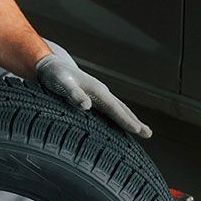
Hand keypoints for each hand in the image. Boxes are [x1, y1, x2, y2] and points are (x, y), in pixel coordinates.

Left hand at [35, 53, 152, 138]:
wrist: (51, 66)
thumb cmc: (55, 75)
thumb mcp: (61, 84)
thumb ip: (73, 94)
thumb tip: (87, 106)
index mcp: (97, 90)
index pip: (115, 108)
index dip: (126, 120)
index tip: (138, 131)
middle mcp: (101, 92)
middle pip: (122, 109)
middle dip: (134, 121)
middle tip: (148, 134)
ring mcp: (98, 94)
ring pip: (118, 108)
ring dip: (130, 119)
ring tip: (141, 130)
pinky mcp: (93, 97)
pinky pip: (111, 109)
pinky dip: (119, 116)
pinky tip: (120, 123)